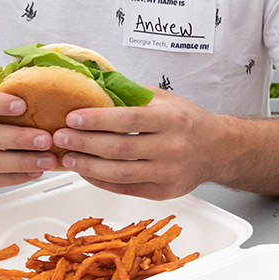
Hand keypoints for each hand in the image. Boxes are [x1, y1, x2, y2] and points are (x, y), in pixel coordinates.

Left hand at [54, 89, 220, 200]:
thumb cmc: (188, 121)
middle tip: (60, 137)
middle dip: (83, 143)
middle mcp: (171, 146)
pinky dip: (101, 180)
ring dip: (87, 166)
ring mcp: (168, 172)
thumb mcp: (165, 100)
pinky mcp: (163, 192)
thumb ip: (133, 96)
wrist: (218, 149)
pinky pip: (125, 188)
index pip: (127, 119)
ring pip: (119, 172)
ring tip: (68, 157)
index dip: (96, 119)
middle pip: (118, 148)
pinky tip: (87, 171)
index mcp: (171, 119)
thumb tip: (94, 88)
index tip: (72, 118)